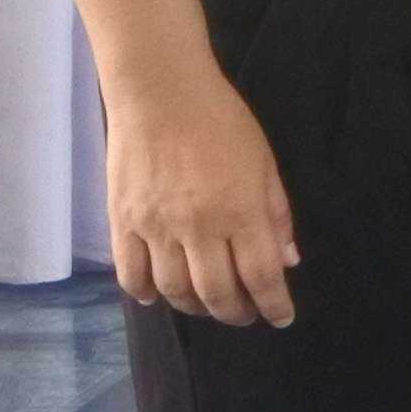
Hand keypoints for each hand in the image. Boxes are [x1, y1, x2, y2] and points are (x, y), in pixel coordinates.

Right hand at [105, 65, 298, 326]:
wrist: (161, 92)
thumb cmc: (223, 122)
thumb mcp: (265, 162)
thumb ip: (277, 213)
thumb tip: (287, 260)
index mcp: (241, 210)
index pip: (262, 276)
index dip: (274, 305)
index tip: (282, 319)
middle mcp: (198, 227)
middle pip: (217, 293)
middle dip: (237, 313)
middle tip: (246, 315)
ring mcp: (156, 228)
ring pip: (175, 291)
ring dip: (195, 306)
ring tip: (208, 304)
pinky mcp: (122, 222)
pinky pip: (131, 275)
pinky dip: (146, 293)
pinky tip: (158, 296)